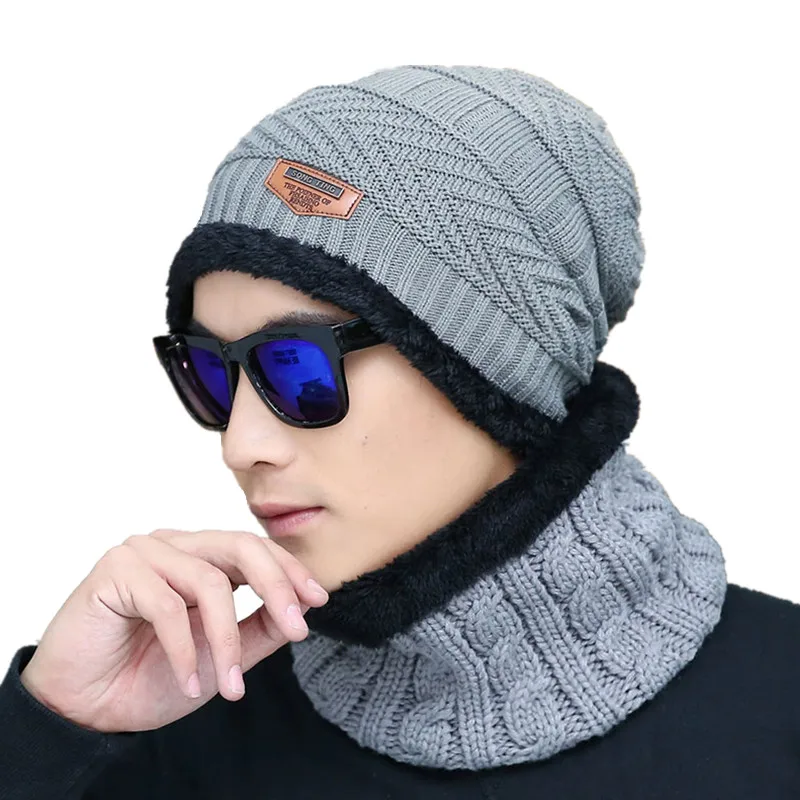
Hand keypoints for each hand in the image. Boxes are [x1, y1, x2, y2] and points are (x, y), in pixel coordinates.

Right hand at [19, 528, 329, 732]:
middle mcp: (175, 545)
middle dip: (276, 586)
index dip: (289, 570)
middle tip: (298, 628)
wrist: (86, 710)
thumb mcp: (220, 655)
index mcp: (200, 556)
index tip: (318, 600)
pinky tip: (190, 682)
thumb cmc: (148, 676)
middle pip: (240, 546)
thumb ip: (259, 628)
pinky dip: (185, 649)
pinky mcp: (115, 569)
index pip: (254, 548)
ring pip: (208, 581)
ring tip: (231, 687)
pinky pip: (167, 606)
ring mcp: (144, 552)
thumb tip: (302, 606)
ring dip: (225, 640)